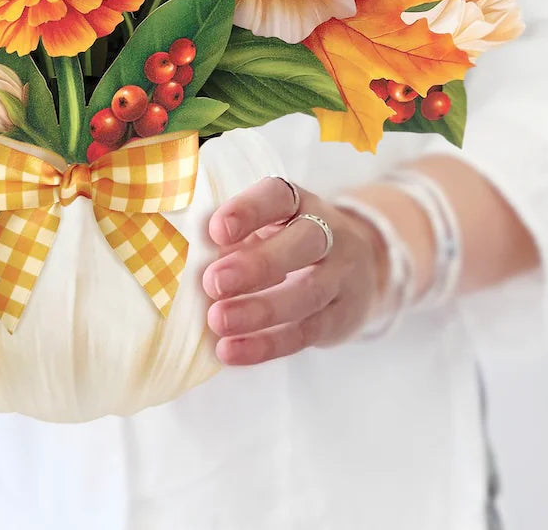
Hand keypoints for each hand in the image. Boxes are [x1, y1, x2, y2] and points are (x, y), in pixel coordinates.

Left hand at [203, 177, 386, 365]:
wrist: (361, 267)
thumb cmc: (288, 241)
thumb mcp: (269, 225)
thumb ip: (236, 236)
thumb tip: (187, 255)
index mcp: (300, 202)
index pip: (279, 196)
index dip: (248, 210)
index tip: (215, 229)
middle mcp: (329, 233)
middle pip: (304, 242)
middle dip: (257, 264)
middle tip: (213, 282)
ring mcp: (341, 276)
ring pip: (307, 293)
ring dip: (259, 310)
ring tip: (218, 320)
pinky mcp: (340, 317)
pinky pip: (305, 333)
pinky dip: (266, 344)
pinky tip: (231, 350)